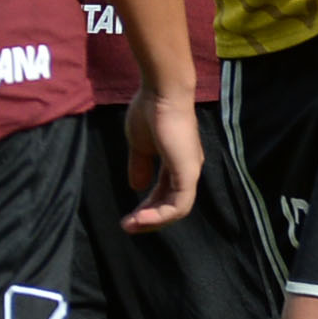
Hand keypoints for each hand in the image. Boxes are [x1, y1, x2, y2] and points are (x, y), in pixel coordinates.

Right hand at [118, 83, 201, 231]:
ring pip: (177, 209)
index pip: (165, 194)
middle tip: (127, 226)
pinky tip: (141, 218)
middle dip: (148, 218)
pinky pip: (179, 204)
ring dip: (153, 221)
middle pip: (171, 205)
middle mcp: (187, 169)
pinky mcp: (188, 172)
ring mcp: (190, 171)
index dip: (148, 208)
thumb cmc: (150, 111)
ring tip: (131, 225)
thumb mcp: (140, 145)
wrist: (161, 93)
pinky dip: (160, 215)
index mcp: (177, 162)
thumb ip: (140, 165)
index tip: (129, 216)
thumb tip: (137, 187)